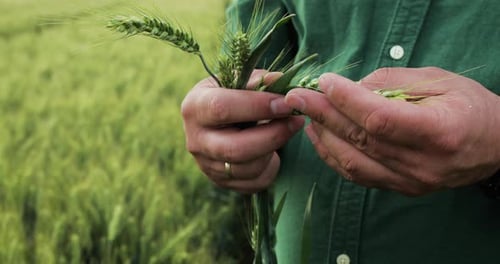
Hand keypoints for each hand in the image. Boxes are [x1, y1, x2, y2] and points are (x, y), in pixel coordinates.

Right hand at [181, 70, 304, 192]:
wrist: (219, 122)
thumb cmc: (232, 95)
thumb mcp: (239, 80)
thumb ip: (259, 80)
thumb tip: (280, 81)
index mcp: (194, 107)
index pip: (222, 108)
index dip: (258, 106)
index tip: (287, 103)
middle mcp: (195, 140)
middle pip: (235, 148)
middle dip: (273, 135)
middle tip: (296, 121)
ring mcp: (206, 165)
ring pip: (248, 168)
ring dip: (274, 149)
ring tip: (286, 131)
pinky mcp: (221, 182)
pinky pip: (254, 182)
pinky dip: (271, 166)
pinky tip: (274, 149)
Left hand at [285, 67, 499, 195]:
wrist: (495, 145)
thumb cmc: (470, 105)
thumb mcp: (439, 80)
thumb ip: (392, 83)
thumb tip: (350, 88)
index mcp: (439, 131)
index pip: (380, 118)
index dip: (347, 100)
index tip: (324, 82)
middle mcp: (423, 163)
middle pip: (360, 139)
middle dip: (324, 114)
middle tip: (297, 96)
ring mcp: (410, 181)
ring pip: (353, 162)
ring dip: (323, 137)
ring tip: (306, 115)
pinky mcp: (401, 188)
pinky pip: (359, 176)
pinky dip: (334, 157)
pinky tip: (321, 138)